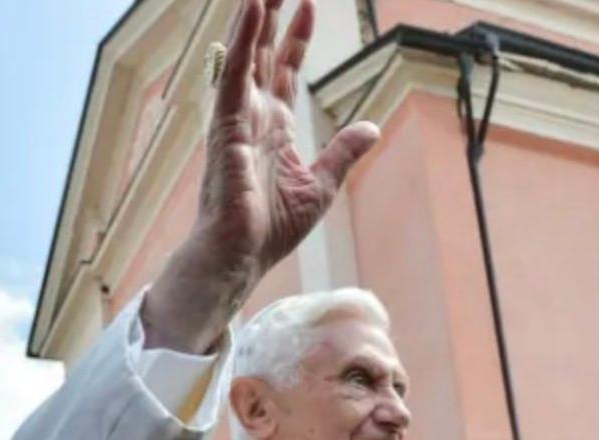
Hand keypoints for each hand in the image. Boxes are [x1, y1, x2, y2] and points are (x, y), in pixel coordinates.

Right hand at [143, 0, 379, 352]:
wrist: (242, 255)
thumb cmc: (271, 229)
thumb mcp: (322, 184)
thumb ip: (343, 151)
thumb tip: (372, 127)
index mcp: (273, 127)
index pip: (283, 70)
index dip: (296, 38)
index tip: (308, 5)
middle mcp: (252, 116)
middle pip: (261, 52)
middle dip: (270, 15)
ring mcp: (236, 118)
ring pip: (244, 53)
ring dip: (253, 16)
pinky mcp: (225, 126)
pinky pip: (233, 74)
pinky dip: (242, 41)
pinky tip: (251, 9)